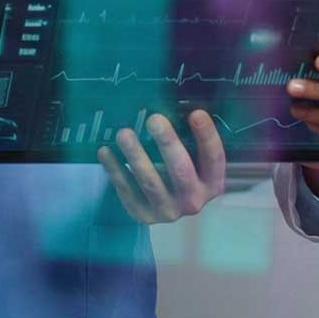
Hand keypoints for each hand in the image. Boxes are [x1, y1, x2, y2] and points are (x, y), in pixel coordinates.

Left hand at [97, 110, 226, 223]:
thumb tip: (174, 103)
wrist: (167, 207)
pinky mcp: (143, 215)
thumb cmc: (182, 173)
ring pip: (150, 182)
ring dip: (136, 156)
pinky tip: (105, 151)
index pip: (214, 159)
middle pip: (181, 171)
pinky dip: (115, 170)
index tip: (196, 113)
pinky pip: (127, 191)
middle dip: (167, 144)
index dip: (206, 137)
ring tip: (123, 133)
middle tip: (153, 119)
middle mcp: (193, 201)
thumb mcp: (194, 160)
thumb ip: (189, 140)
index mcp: (211, 183)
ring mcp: (167, 211)